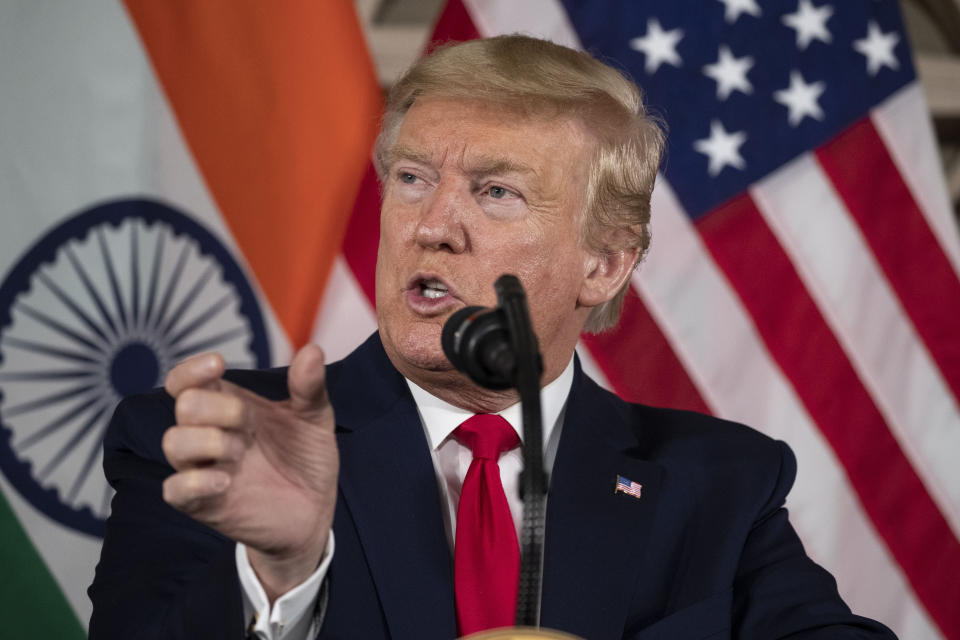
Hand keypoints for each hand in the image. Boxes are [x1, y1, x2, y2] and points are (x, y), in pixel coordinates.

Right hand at [161, 344, 337, 600]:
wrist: (314, 510)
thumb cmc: (305, 458)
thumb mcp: (315, 418)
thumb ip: (309, 387)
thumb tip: (312, 351)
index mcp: (228, 405)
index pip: (186, 380)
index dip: (191, 369)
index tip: (217, 364)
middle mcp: (209, 433)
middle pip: (184, 405)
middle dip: (217, 409)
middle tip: (249, 425)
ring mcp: (203, 468)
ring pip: (173, 442)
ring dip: (208, 442)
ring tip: (241, 453)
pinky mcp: (202, 504)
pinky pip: (175, 490)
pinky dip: (196, 482)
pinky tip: (226, 481)